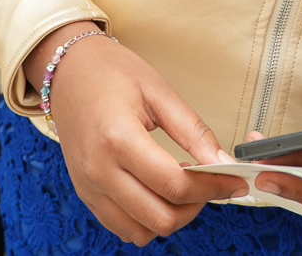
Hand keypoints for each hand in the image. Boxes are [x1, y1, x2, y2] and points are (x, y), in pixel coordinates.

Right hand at [25, 22, 247, 244]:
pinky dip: (146, 220)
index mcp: (118, 139)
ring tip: (182, 185)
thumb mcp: (159, 91)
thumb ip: (193, 131)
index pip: (174, 185)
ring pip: (141, 232)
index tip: (232, 181)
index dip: (212, 187)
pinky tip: (157, 192)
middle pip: (160, 218)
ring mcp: (89, 186)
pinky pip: (121, 227)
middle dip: (195, 206)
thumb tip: (222, 162)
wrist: (68, 69)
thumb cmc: (111, 72)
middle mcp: (99, 170)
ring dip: (170, 217)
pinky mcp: (85, 193)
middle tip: (209, 182)